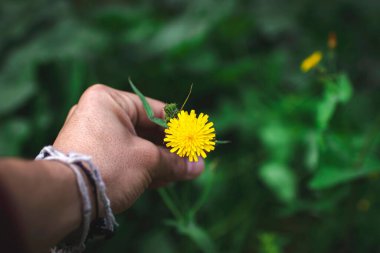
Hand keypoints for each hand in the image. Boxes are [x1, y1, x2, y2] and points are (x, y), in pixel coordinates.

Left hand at [53, 84, 203, 213]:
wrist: (65, 198)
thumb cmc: (109, 167)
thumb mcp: (147, 161)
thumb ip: (175, 161)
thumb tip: (198, 167)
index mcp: (109, 100)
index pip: (156, 111)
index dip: (180, 128)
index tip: (196, 141)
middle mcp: (98, 112)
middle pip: (146, 129)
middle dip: (170, 148)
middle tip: (191, 160)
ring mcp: (93, 134)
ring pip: (136, 144)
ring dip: (159, 160)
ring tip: (180, 172)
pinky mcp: (91, 153)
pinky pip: (124, 155)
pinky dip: (143, 165)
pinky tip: (162, 178)